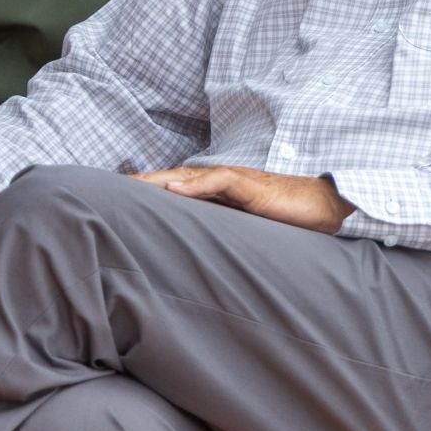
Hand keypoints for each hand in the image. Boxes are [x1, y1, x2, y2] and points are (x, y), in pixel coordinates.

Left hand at [134, 166, 355, 233]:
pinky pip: (220, 182)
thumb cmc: (286, 220)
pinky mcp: (252, 187)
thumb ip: (220, 234)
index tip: (116, 200)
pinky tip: (174, 188)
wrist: (323, 208)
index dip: (147, 192)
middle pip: (173, 179)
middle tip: (107, 189)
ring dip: (158, 180)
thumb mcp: (246, 230)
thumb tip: (193, 254)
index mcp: (217, 194)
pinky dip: (195, 185)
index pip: (175, 190)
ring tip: (130, 185)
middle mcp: (221, 182)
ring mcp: (236, 182)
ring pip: (188, 177)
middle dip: (141, 183)